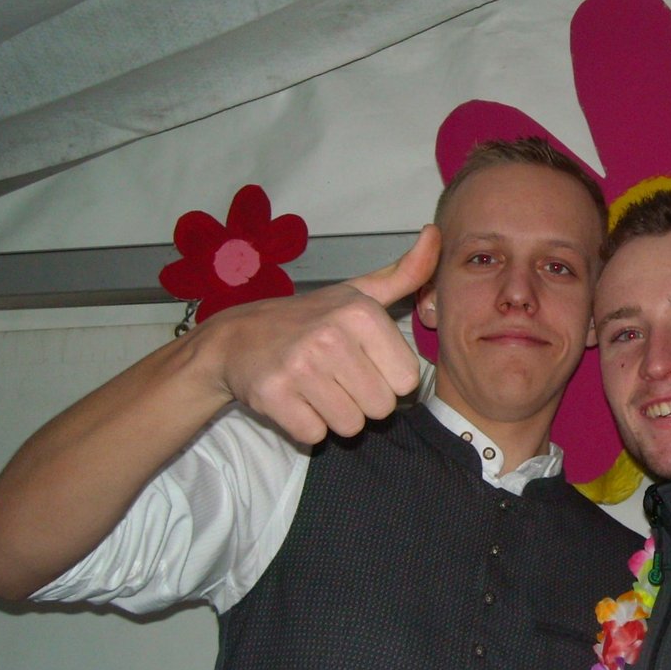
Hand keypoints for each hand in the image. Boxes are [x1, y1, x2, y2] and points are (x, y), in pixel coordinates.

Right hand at [204, 225, 439, 442]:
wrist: (235, 338)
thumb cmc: (309, 319)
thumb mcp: (358, 293)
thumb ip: (405, 273)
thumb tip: (434, 234)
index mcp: (360, 313)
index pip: (406, 380)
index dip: (388, 379)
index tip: (364, 363)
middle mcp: (331, 336)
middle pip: (381, 407)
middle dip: (363, 401)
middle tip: (338, 378)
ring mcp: (299, 366)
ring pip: (350, 426)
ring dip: (336, 415)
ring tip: (317, 389)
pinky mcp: (273, 394)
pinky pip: (314, 435)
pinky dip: (307, 425)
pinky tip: (296, 400)